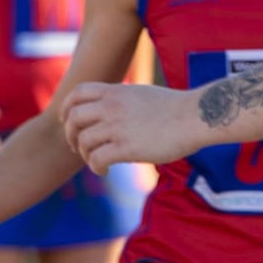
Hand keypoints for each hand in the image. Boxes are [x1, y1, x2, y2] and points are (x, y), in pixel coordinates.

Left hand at [64, 81, 209, 172]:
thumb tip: (111, 108)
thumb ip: (122, 100)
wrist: (195, 117)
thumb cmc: (174, 108)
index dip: (67, 108)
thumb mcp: (141, 94)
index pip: (77, 93)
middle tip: (77, 146)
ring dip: (84, 154)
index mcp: (115, 92)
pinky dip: (95, 167)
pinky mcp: (126, 148)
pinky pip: (97, 159)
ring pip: (84, 141)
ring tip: (95, 161)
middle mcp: (112, 107)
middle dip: (70, 134)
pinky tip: (104, 170)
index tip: (67, 121)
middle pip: (74, 118)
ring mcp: (118, 127)